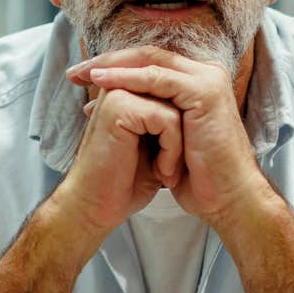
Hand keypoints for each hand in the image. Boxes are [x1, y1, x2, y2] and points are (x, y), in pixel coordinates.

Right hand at [52, 87, 182, 238]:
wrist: (98, 207)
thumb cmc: (126, 181)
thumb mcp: (155, 143)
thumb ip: (168, 116)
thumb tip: (195, 102)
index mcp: (127, 90)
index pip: (174, 91)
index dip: (182, 129)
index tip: (167, 160)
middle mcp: (121, 85)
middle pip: (178, 96)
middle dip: (180, 137)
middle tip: (167, 169)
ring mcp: (118, 93)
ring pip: (176, 108)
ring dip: (177, 147)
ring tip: (163, 170)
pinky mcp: (119, 107)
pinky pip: (168, 120)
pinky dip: (172, 150)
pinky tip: (159, 170)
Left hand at [70, 46, 269, 226]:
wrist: (228, 197)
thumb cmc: (199, 176)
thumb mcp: (166, 138)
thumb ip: (148, 114)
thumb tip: (109, 102)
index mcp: (198, 83)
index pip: (151, 63)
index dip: (116, 65)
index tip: (83, 77)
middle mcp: (206, 75)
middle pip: (149, 55)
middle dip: (108, 61)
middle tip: (75, 72)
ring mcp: (208, 80)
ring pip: (151, 61)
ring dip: (113, 66)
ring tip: (83, 74)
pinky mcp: (204, 91)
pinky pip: (157, 79)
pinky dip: (127, 78)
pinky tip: (102, 82)